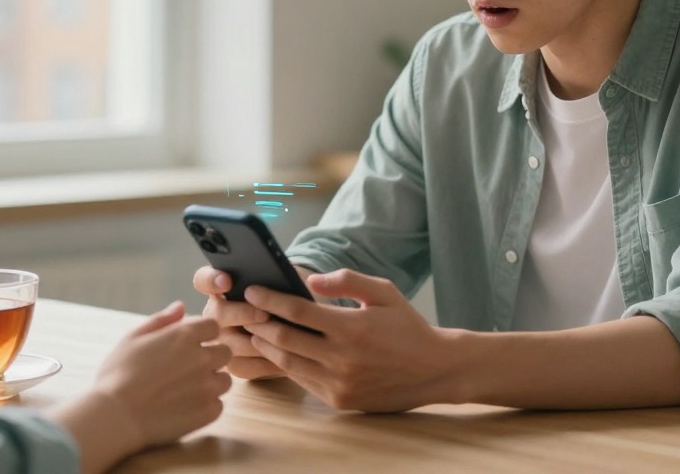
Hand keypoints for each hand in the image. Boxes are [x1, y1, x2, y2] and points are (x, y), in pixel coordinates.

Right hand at [92, 301, 232, 450]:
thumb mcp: (132, 338)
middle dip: (211, 356)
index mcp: (185, 336)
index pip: (213, 325)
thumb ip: (161, 320)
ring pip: (225, 379)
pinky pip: (218, 405)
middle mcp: (202, 358)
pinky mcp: (208, 412)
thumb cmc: (117, 375)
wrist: (115, 417)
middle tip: (188, 368)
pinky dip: (206, 406)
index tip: (190, 344)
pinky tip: (185, 407)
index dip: (203, 334)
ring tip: (186, 390)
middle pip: (224, 351)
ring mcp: (208, 386)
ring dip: (211, 382)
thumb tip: (181, 307)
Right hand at [192, 265, 282, 379]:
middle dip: (243, 314)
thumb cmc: (284, 299)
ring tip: (282, 338)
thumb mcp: (283, 283)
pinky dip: (262, 363)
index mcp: (221, 290)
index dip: (212, 280)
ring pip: (230, 344)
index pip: (205, 280)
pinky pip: (241, 366)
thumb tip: (288, 275)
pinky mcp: (231, 364)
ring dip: (257, 341)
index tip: (227, 281)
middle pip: (218, 315)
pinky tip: (282, 357)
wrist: (291, 331)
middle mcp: (214, 316)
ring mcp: (220, 342)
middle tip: (265, 314)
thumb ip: (280, 276)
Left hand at [242, 269, 455, 411]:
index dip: (270, 299)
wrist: (434, 370)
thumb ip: (347, 281)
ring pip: (288, 362)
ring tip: (254, 331)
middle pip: (284, 338)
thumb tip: (310, 280)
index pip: (297, 311)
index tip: (252, 290)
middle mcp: (342, 357)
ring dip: (266, 346)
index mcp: (351, 327)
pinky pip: (303, 380)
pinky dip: (286, 365)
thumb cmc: (407, 326)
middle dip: (259, 322)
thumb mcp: (384, 292)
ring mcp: (339, 382)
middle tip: (245, 311)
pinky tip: (279, 353)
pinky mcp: (339, 400)